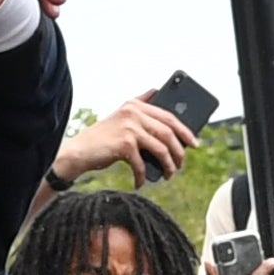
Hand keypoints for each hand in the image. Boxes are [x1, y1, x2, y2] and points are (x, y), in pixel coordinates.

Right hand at [48, 99, 193, 187]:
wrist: (79, 152)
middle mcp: (133, 113)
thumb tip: (157, 91)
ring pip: (161, 149)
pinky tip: (141, 183)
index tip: (195, 143)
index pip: (169, 116)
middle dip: (179, 152)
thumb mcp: (121, 116)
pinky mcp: (124, 144)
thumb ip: (139, 104)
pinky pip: (143, 164)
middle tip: (180, 164)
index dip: (185, 131)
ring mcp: (129, 128)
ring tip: (167, 175)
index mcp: (135, 105)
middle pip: (168, 133)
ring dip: (167, 166)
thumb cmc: (104, 138)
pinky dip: (143, 177)